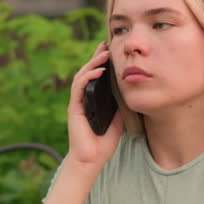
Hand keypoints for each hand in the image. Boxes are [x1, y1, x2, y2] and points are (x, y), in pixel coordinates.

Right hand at [65, 42, 124, 169]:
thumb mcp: (118, 118)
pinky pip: (79, 87)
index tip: (110, 49)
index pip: (96, 76)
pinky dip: (88, 77)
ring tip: (104, 54)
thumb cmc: (104, 142)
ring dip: (93, 63)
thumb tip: (128, 90)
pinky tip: (98, 71)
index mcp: (93, 99)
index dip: (102, 62)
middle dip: (97, 57)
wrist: (92, 159)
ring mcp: (77, 102)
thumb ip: (119, 105)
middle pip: (88, 72)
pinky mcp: (74, 107)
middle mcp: (83, 98)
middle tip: (107, 45)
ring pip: (82, 76)